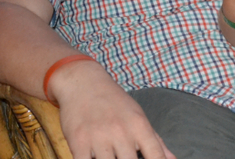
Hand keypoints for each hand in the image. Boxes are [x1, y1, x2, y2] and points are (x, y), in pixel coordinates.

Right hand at [52, 61, 175, 158]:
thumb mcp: (138, 116)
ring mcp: (99, 137)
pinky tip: (93, 158)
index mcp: (139, 126)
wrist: (84, 83)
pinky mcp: (78, 142)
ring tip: (110, 156)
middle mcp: (121, 132)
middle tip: (124, 157)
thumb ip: (155, 141)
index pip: (156, 155)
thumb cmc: (115, 102)